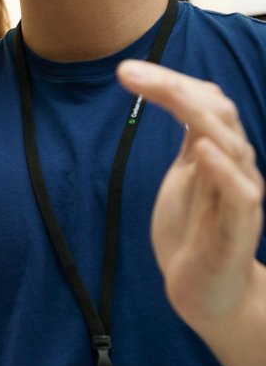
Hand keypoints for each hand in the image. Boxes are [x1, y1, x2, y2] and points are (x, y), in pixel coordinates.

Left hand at [117, 60, 264, 331]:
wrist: (210, 295)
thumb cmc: (194, 234)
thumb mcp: (183, 180)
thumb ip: (185, 147)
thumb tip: (170, 107)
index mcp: (216, 154)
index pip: (203, 102)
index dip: (169, 81)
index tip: (125, 71)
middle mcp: (233, 167)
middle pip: (216, 112)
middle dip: (174, 86)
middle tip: (127, 72)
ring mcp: (239, 196)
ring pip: (231, 144)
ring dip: (197, 114)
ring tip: (166, 90)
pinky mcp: (239, 229)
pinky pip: (240, 193)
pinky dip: (224, 170)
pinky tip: (204, 150)